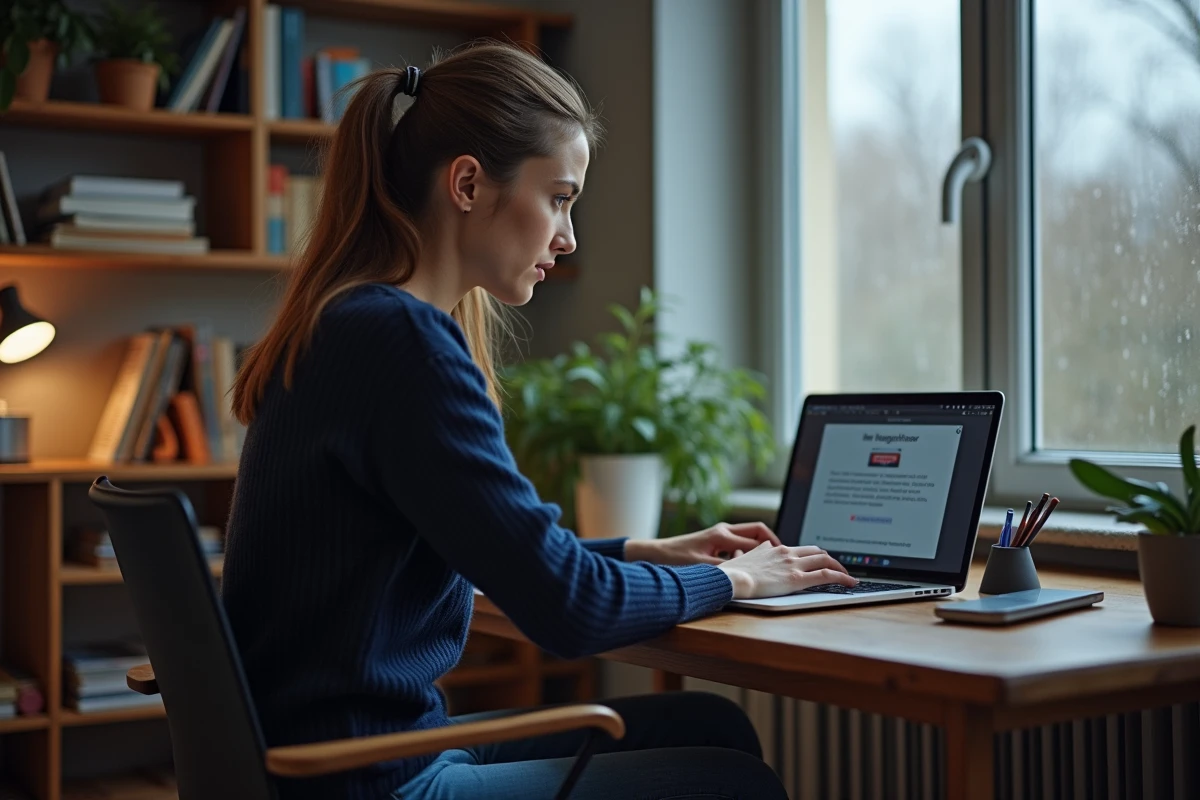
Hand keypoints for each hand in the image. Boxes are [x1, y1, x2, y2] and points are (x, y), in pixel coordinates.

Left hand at [624, 522, 781, 566]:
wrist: (656, 553)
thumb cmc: (676, 559)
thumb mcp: (702, 568)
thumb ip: (726, 570)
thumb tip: (746, 574)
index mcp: (722, 535)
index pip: (756, 541)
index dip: (772, 551)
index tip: (784, 560)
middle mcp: (723, 530)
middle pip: (757, 530)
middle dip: (772, 542)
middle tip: (783, 556)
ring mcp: (719, 534)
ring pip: (749, 536)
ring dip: (759, 547)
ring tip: (769, 563)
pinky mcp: (715, 540)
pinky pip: (738, 543)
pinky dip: (746, 552)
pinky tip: (745, 566)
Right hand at [716, 542, 856, 598]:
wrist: (732, 579)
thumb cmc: (736, 572)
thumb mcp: (748, 555)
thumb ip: (758, 551)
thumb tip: (762, 547)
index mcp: (777, 549)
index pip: (803, 549)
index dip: (816, 555)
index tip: (822, 561)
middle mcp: (788, 553)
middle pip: (818, 552)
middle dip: (831, 560)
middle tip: (838, 569)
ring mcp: (794, 565)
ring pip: (826, 561)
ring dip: (840, 568)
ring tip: (848, 577)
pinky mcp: (797, 579)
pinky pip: (826, 575)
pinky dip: (842, 578)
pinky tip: (850, 583)